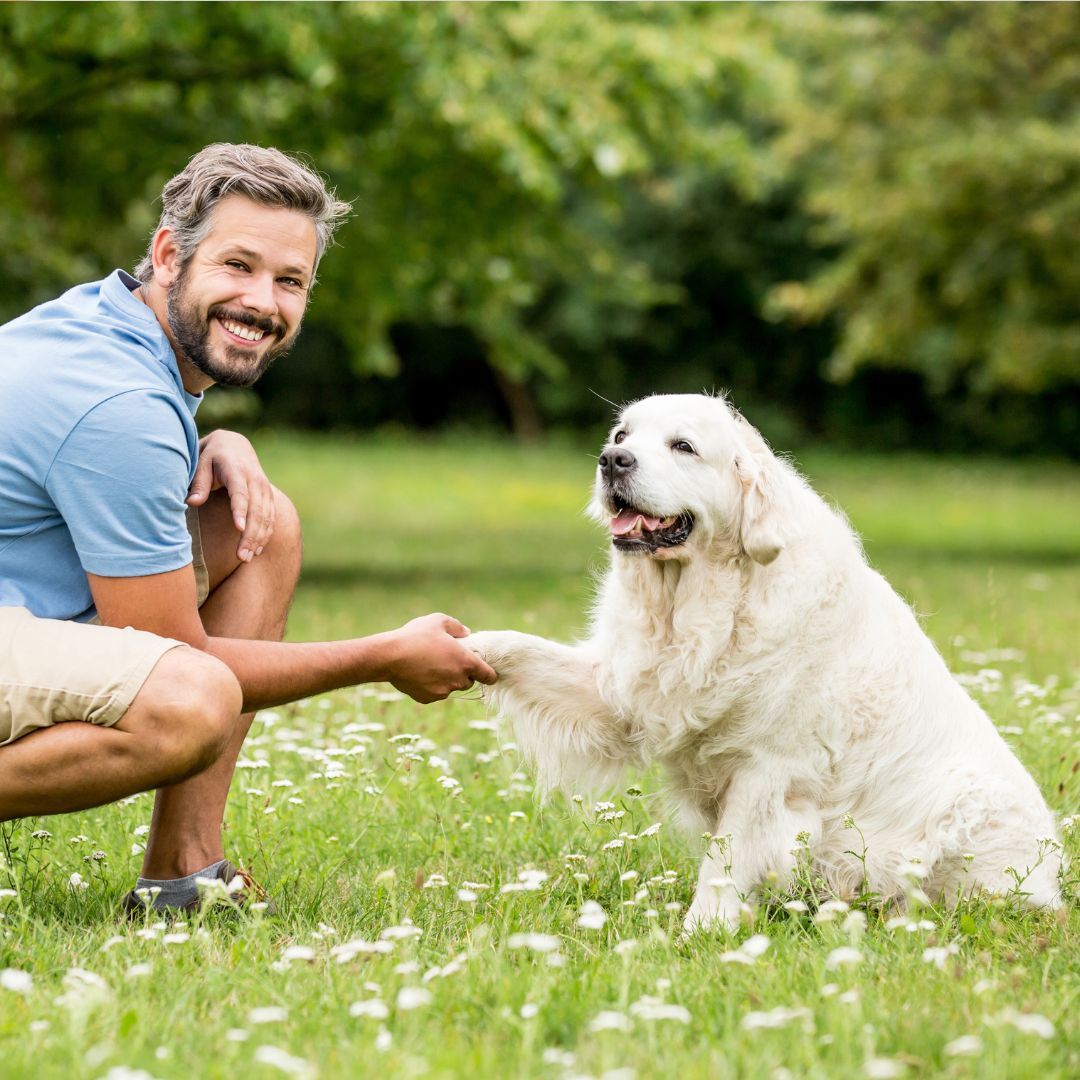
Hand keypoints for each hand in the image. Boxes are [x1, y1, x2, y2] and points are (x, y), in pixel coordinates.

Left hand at [187, 430, 274, 562]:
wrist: (235, 446)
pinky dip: (265, 535)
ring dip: (258, 539)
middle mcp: (255, 480)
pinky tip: (256, 550)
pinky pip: (270, 518)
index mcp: (237, 470)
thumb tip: (192, 503)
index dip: (241, 511)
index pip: (241, 493)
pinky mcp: (269, 497)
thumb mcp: (201, 464)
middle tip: (240, 557)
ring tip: (246, 558)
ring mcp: (265, 489)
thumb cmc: (212, 457)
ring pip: (266, 517)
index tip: (239, 528)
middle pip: (257, 510)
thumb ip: (198, 484)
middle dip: (250, 535)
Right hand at [384, 613, 498, 703]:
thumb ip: (458, 627)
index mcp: (466, 662)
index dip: (489, 674)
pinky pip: (435, 693)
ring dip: (447, 679)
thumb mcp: (439, 621)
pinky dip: (431, 685)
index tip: (486, 672)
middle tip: (447, 660)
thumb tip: (466, 634)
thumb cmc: (416, 636)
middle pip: (468, 681)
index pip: (488, 675)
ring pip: (451, 687)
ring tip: (430, 664)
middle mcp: (458, 680)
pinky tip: (419, 673)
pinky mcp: (428, 698)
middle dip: (462, 673)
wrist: (389, 656)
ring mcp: (443, 691)